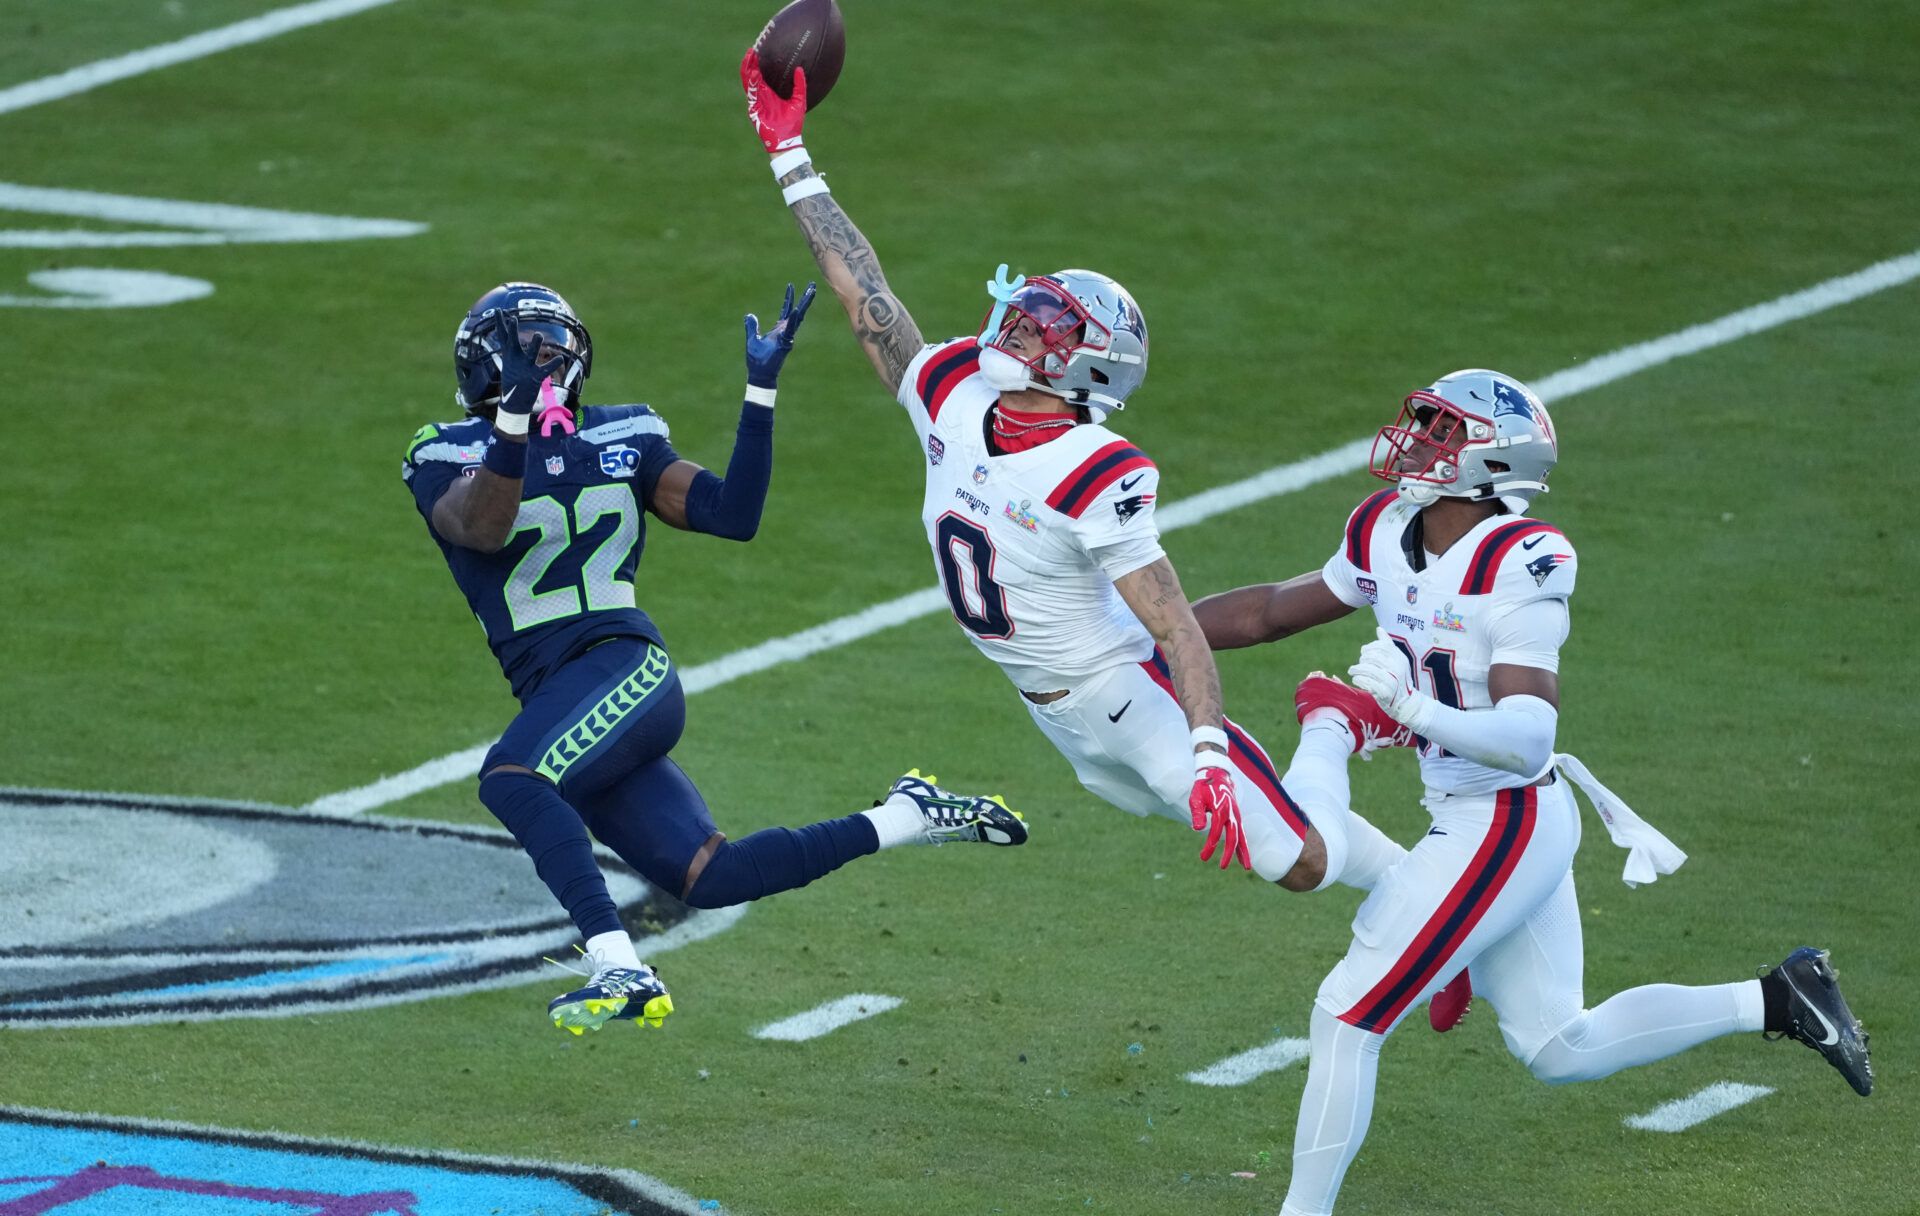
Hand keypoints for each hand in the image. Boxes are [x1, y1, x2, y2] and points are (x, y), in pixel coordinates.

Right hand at [491, 311, 561, 426]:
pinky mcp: (536, 377)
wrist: (513, 404)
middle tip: (513, 319)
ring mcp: (526, 369)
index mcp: (509, 356)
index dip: (501, 324)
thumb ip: (511, 352)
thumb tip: (509, 341)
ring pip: (531, 354)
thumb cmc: (513, 382)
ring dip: (535, 345)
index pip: (503, 337)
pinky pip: (546, 369)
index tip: (498, 311)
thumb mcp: (509, 365)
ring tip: (538, 334)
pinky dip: (553, 364)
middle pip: (513, 343)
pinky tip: (560, 358)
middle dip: (513, 332)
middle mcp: (516, 360)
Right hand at [740, 48, 807, 153]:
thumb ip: (800, 85)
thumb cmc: (793, 123)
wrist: (787, 139)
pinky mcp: (753, 108)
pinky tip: (754, 73)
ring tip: (750, 56)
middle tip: (752, 49)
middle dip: (750, 62)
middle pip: (751, 75)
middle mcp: (760, 95)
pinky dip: (751, 82)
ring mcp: (756, 101)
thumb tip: (800, 69)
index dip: (758, 63)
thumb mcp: (799, 101)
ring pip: (748, 81)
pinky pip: (751, 93)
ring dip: (747, 68)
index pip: (760, 74)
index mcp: (769, 92)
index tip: (760, 49)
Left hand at [745, 282, 817, 387]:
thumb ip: (751, 326)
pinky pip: (790, 329)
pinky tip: (796, 310)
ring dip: (804, 304)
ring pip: (798, 317)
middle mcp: (785, 331)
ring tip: (811, 291)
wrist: (760, 374)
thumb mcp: (752, 339)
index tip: (791, 285)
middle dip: (805, 298)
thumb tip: (749, 315)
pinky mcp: (785, 343)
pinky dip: (793, 320)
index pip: (786, 310)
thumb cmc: (757, 360)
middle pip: (798, 311)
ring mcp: (787, 337)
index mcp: (779, 330)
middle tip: (812, 285)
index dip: (789, 298)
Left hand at [1190, 760, 1250, 870]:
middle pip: (1232, 837)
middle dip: (1228, 853)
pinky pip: (1241, 833)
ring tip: (1246, 868)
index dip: (1210, 846)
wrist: (1217, 774)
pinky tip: (1243, 857)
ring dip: (1244, 852)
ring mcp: (1236, 815)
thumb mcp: (1196, 798)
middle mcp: (1232, 813)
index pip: (1216, 832)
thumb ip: (1198, 813)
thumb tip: (1198, 829)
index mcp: (1220, 809)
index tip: (1203, 857)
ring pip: (1242, 836)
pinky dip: (1243, 845)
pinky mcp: (1237, 817)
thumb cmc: (1203, 787)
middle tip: (1222, 867)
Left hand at [1349, 627, 1424, 724]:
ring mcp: (1391, 680)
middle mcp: (1397, 668)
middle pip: (1373, 657)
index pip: (1383, 646)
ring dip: (1356, 669)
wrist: (1406, 703)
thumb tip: (1379, 629)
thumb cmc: (1399, 680)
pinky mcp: (1384, 692)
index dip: (1370, 647)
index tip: (1364, 652)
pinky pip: (1366, 682)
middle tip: (1358, 664)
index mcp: (1400, 658)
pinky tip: (1356, 679)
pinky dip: (1358, 679)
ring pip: (1368, 669)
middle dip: (1362, 659)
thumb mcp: (1397, 661)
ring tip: (1352, 671)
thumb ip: (1388, 645)